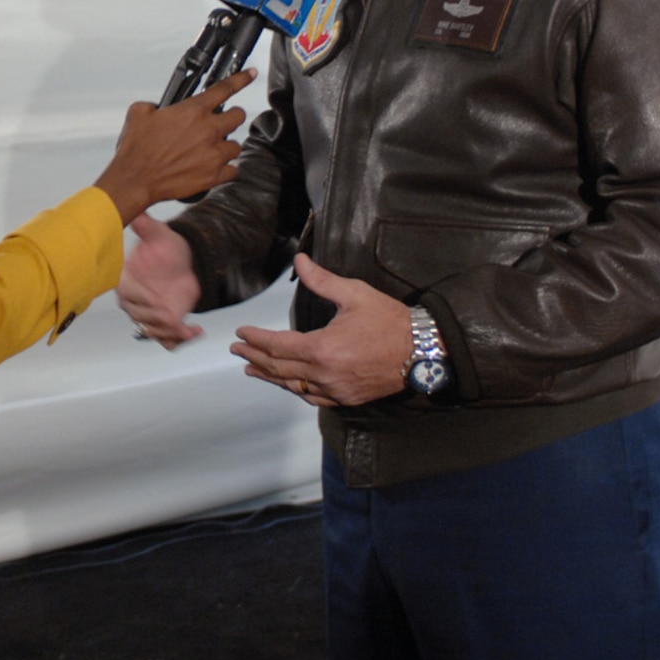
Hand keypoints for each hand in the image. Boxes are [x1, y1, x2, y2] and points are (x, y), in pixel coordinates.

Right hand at [93, 68, 253, 221]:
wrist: (135, 179)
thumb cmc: (136, 149)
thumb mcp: (138, 113)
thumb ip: (154, 105)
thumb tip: (159, 108)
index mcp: (193, 111)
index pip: (225, 88)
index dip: (241, 79)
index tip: (250, 74)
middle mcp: (208, 130)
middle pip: (238, 116)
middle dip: (231, 116)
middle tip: (221, 122)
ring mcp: (213, 154)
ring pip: (236, 145)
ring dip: (226, 146)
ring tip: (211, 149)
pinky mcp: (213, 175)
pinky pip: (233, 169)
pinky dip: (226, 168)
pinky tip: (215, 167)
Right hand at [118, 214, 203, 347]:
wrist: (185, 262)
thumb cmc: (167, 248)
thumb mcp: (158, 234)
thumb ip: (145, 226)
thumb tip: (136, 213)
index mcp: (126, 281)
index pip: (127, 295)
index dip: (140, 300)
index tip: (156, 301)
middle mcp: (134, 301)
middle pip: (139, 318)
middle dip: (156, 320)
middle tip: (172, 318)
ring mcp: (148, 315)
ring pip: (153, 332)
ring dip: (169, 333)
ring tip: (186, 329)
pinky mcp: (163, 325)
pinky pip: (168, 340)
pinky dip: (180, 341)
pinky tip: (194, 331)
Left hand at [230, 254, 410, 406]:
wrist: (422, 350)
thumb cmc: (389, 320)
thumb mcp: (354, 294)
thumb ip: (321, 280)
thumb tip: (299, 261)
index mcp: (322, 348)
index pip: (277, 345)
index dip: (255, 339)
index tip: (240, 333)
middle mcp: (324, 374)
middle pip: (279, 368)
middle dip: (255, 357)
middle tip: (237, 350)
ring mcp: (336, 390)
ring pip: (293, 386)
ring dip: (270, 377)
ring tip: (252, 369)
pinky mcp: (347, 399)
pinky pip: (313, 398)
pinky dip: (295, 390)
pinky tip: (287, 384)